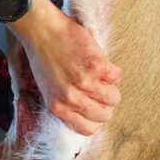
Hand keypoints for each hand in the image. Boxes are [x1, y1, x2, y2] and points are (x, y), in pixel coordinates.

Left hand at [12, 0, 121, 135]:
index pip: (88, 129)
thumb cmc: (43, 57)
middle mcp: (72, 99)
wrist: (42, 30)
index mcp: (58, 107)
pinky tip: (99, 62)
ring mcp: (86, 83)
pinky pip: (117, 76)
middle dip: (106, 104)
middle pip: (105, 115)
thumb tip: (87, 112)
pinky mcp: (97, 66)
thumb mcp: (48, 89)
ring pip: (114, 97)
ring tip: (101, 75)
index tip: (95, 107)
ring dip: (112, 87)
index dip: (95, 118)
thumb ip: (66, 103)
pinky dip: (112, 70)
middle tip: (101, 89)